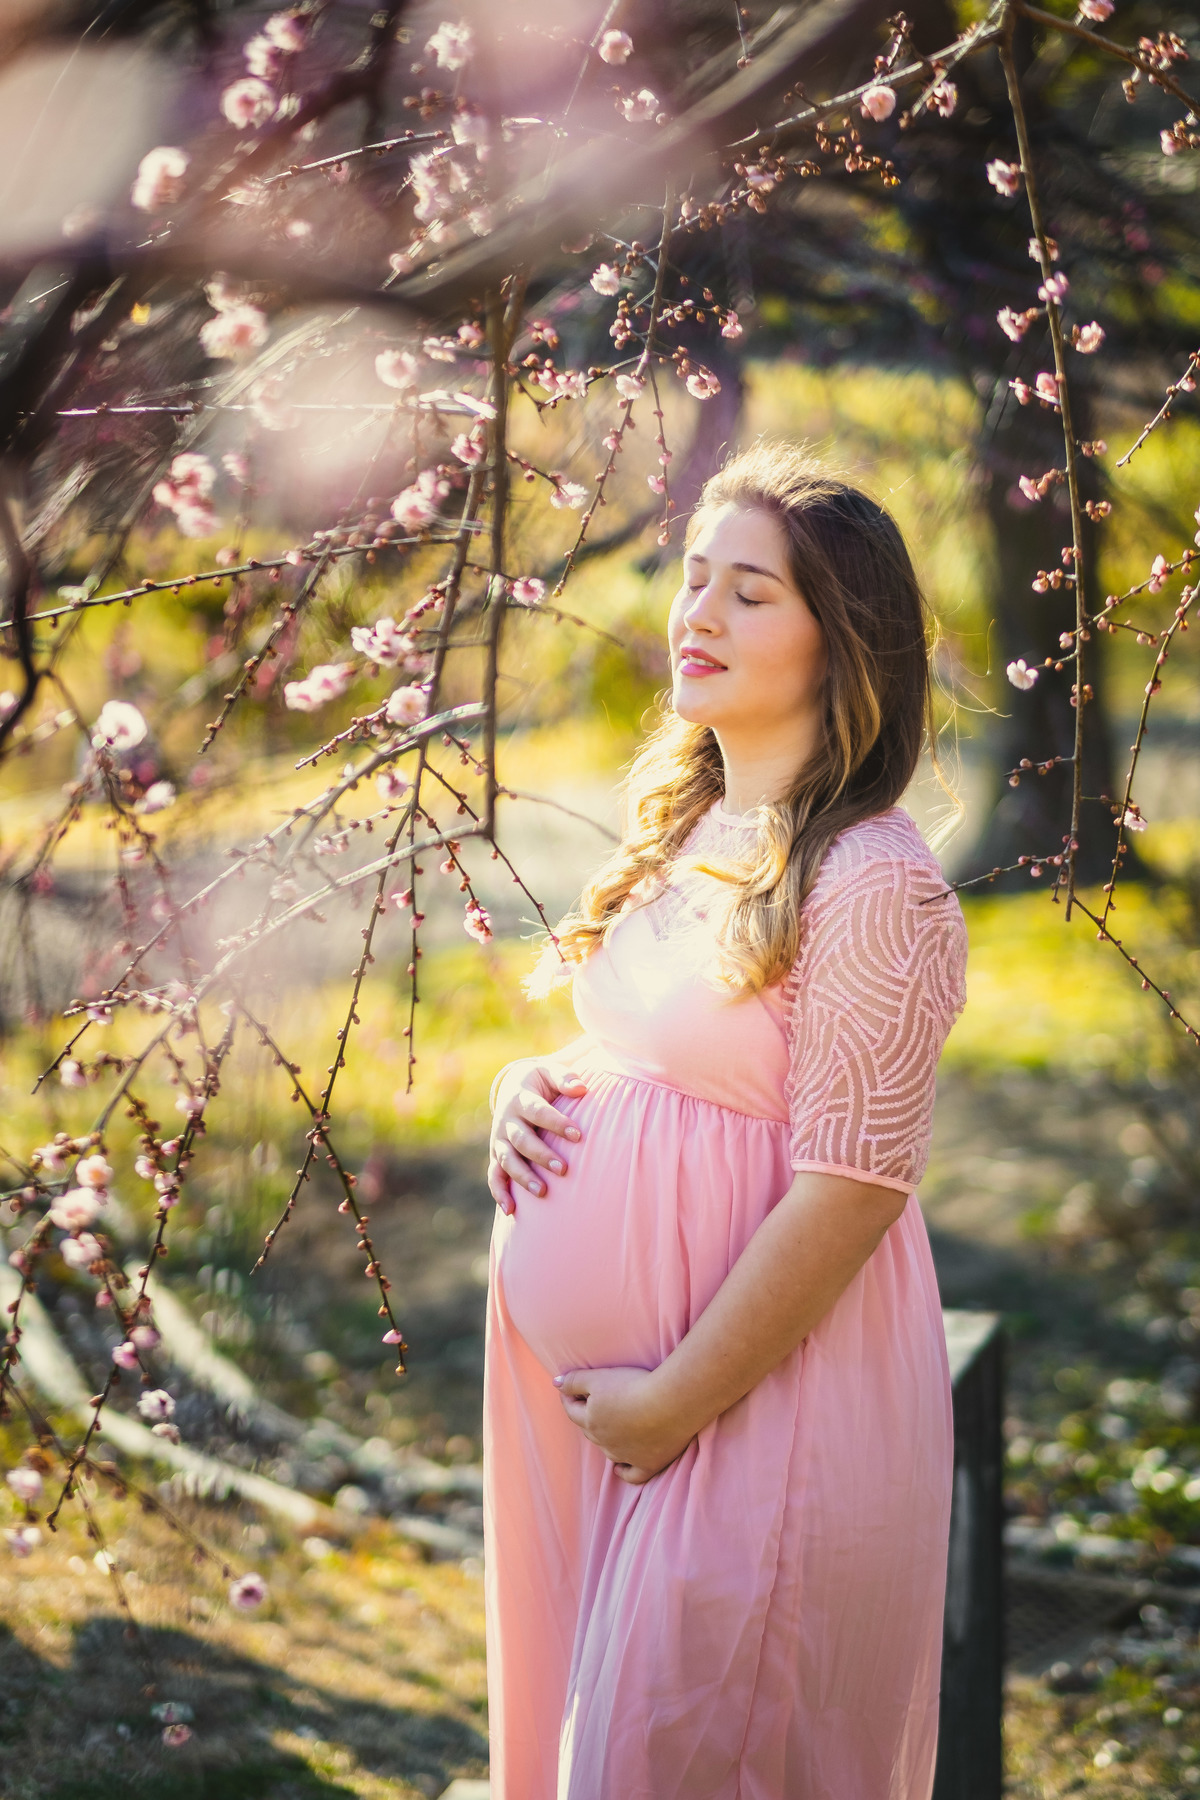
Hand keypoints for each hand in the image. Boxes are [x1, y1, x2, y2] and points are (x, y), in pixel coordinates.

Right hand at [487, 1060, 587, 1214]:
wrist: (512, 1085)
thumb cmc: (539, 1082)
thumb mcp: (549, 1071)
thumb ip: (565, 1078)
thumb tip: (582, 1089)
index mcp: (520, 1098)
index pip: (538, 1111)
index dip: (557, 1123)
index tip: (579, 1135)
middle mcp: (506, 1120)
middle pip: (522, 1140)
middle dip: (541, 1155)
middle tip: (564, 1169)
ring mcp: (499, 1139)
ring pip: (507, 1160)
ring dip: (523, 1176)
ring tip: (543, 1191)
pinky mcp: (497, 1154)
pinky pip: (494, 1175)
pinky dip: (499, 1192)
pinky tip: (511, 1210)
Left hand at [554, 1365, 693, 1485]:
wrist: (669, 1405)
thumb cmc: (633, 1386)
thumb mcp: (599, 1377)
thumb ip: (575, 1380)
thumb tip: (555, 1383)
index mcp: (591, 1420)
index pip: (572, 1409)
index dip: (570, 1397)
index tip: (571, 1390)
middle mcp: (604, 1441)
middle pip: (589, 1430)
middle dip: (587, 1417)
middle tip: (594, 1403)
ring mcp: (626, 1455)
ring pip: (607, 1450)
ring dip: (604, 1441)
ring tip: (610, 1428)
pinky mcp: (648, 1464)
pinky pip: (631, 1475)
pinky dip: (624, 1471)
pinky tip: (620, 1468)